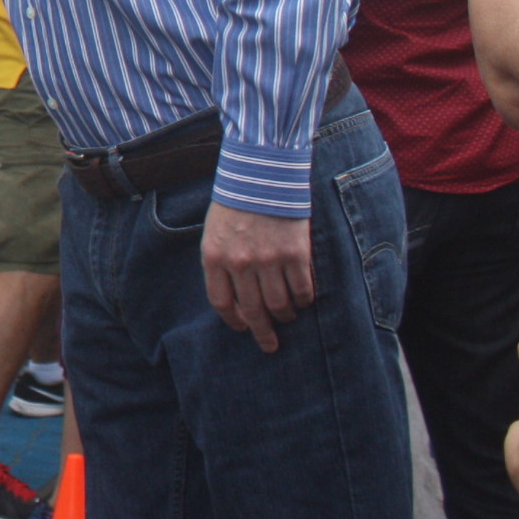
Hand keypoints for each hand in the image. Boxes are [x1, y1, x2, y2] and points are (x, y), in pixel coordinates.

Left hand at [203, 201, 314, 352]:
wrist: (262, 174)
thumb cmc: (237, 203)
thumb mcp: (215, 231)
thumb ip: (221, 262)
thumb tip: (234, 295)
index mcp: (215, 257)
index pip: (221, 302)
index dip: (233, 321)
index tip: (243, 328)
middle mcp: (240, 262)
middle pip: (252, 310)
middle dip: (262, 333)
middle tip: (269, 345)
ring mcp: (269, 260)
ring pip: (279, 305)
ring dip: (285, 316)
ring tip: (287, 317)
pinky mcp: (295, 254)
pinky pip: (302, 290)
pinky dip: (303, 300)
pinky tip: (303, 300)